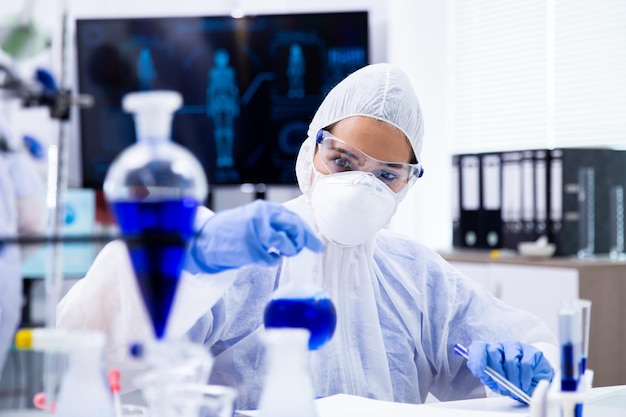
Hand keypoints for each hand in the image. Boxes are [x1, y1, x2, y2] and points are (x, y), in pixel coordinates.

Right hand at [191, 200, 324, 272]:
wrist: (205, 239)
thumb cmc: (232, 230)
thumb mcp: (254, 218)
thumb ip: (274, 222)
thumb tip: (301, 234)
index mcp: (265, 208)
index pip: (295, 220)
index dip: (309, 234)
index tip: (318, 246)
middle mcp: (263, 217)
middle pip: (295, 230)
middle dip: (300, 243)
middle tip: (295, 250)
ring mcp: (257, 233)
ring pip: (287, 246)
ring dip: (286, 252)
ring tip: (276, 252)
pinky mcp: (251, 249)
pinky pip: (273, 260)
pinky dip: (271, 261)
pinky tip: (261, 256)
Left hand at [467, 341, 554, 401]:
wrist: (536, 382)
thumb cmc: (514, 381)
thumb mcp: (499, 384)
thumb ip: (490, 379)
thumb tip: (485, 375)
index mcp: (489, 353)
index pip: (478, 348)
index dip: (476, 358)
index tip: (478, 370)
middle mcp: (501, 346)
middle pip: (493, 352)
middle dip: (497, 372)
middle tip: (503, 386)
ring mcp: (516, 346)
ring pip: (510, 360)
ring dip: (513, 378)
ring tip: (517, 388)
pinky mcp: (531, 351)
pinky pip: (526, 364)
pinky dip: (525, 378)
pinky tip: (525, 384)